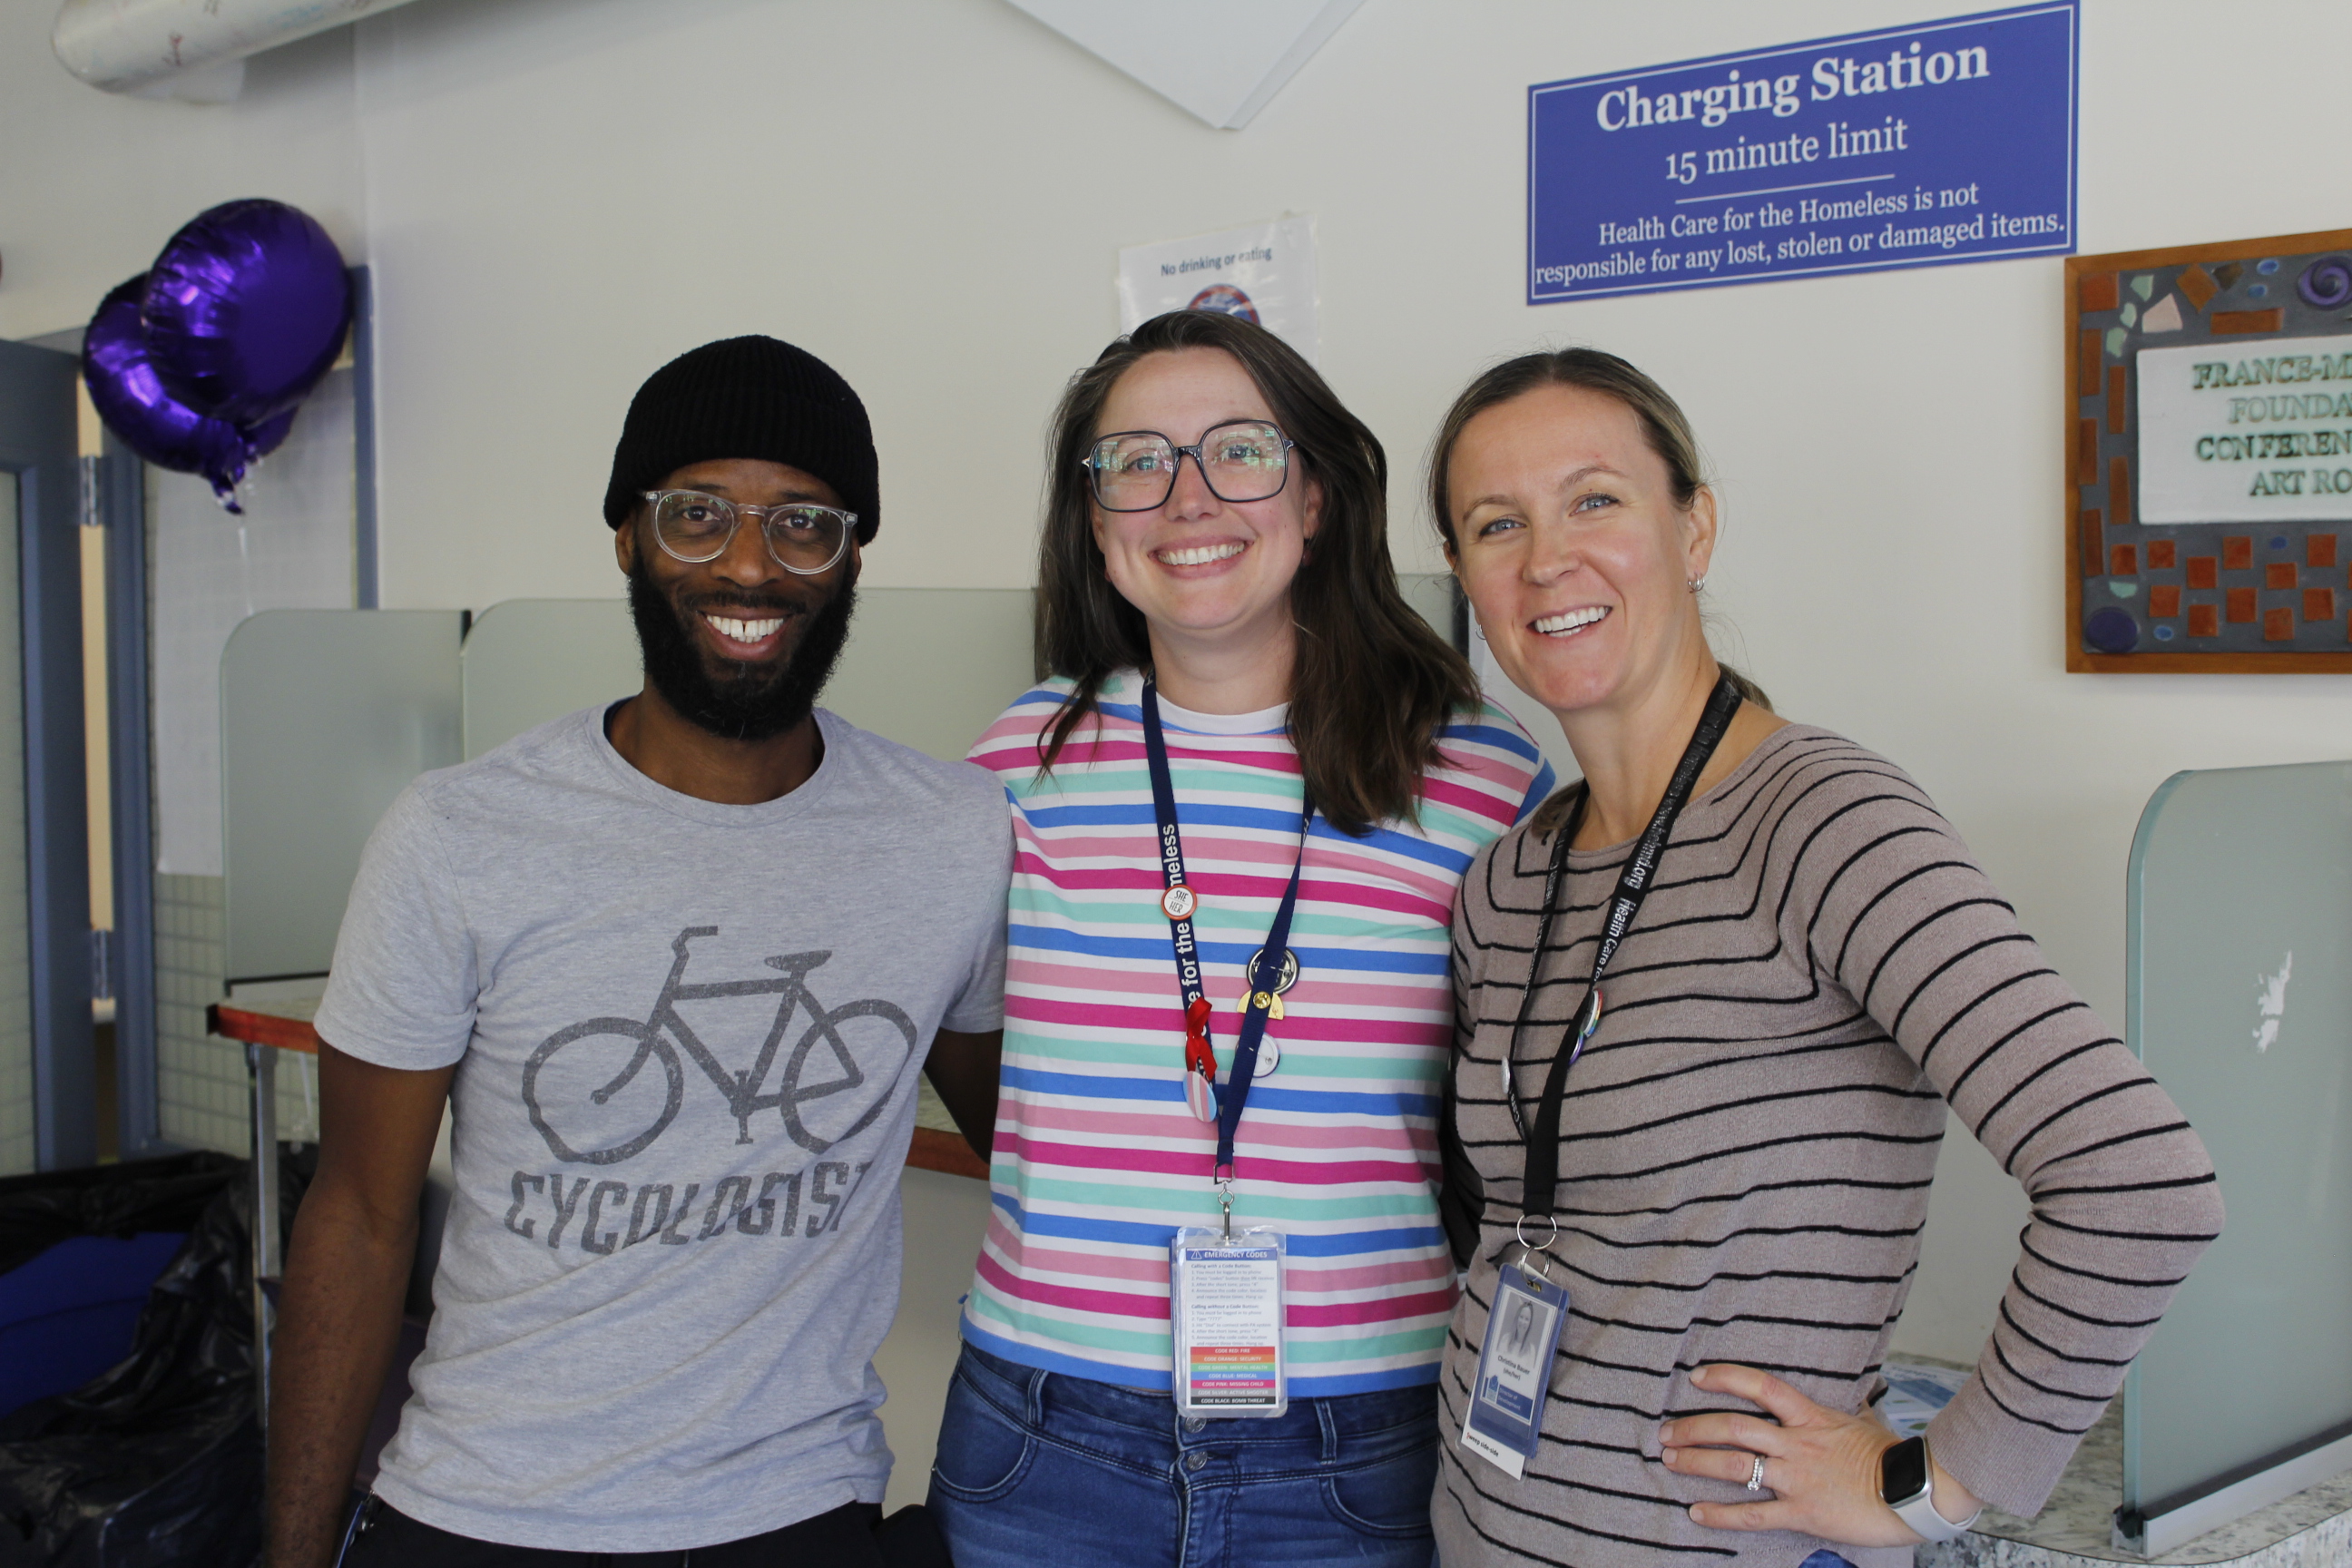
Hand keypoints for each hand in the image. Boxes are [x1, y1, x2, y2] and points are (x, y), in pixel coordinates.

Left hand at [1658, 1363, 1972, 1548]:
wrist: (1917, 1492)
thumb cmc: (1894, 1457)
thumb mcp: (1866, 1422)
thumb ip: (1847, 1411)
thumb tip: (1855, 1398)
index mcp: (1812, 1417)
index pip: (1762, 1387)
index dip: (1726, 1377)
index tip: (1697, 1376)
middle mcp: (1797, 1444)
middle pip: (1733, 1427)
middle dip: (1693, 1427)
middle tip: (1665, 1431)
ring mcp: (1797, 1478)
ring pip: (1735, 1466)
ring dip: (1696, 1462)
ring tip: (1669, 1461)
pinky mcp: (1802, 1512)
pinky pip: (1753, 1515)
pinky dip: (1721, 1515)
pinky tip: (1697, 1513)